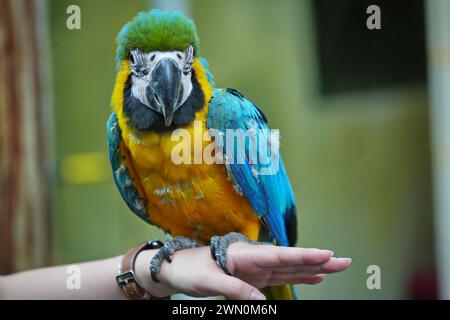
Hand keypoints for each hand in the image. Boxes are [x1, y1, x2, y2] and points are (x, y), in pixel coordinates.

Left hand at [135, 243, 350, 299]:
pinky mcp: (255, 276)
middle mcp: (255, 258)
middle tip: (344, 261)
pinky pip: (280, 275)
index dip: (304, 256)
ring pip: (290, 267)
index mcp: (246, 254)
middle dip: (318, 260)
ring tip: (335, 267)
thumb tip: (263, 304)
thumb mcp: (209, 281)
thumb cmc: (190, 270)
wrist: (177, 267)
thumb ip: (237, 291)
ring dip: (313, 267)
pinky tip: (312, 277)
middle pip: (292, 260)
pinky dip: (298, 275)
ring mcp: (257, 268)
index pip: (281, 255)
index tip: (326, 254)